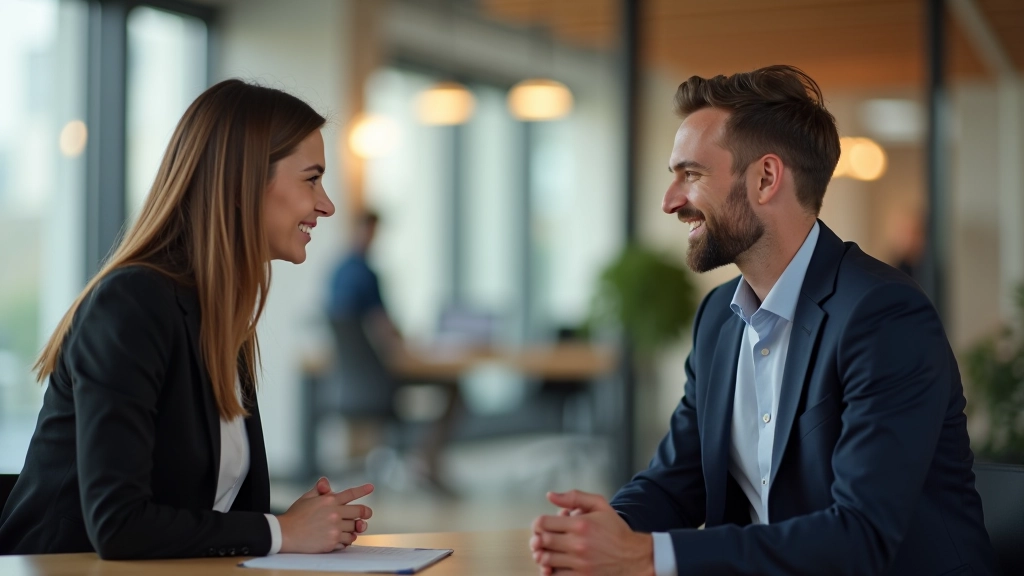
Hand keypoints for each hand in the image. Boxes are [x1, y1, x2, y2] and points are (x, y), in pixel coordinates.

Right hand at [277, 479, 373, 552]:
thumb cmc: (295, 515)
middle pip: (359, 512)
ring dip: (353, 529)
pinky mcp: (332, 542)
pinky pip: (347, 542)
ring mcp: (334, 528)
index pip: (351, 493)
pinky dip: (346, 540)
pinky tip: (341, 539)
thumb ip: (319, 490)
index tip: (371, 488)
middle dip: (365, 513)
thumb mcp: (306, 498)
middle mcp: (335, 513)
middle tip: (366, 515)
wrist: (285, 533)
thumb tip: (325, 481)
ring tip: (348, 529)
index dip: (362, 490)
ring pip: (354, 528)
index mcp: (329, 500)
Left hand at [529, 490, 653, 575]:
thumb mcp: (600, 505)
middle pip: (541, 541)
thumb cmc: (615, 530)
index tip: (542, 526)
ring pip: (545, 559)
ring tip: (547, 552)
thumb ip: (574, 497)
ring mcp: (580, 563)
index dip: (538, 524)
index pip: (543, 523)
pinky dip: (549, 572)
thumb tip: (550, 495)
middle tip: (541, 540)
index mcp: (581, 524)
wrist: (634, 556)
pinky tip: (554, 566)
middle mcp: (579, 544)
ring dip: (542, 555)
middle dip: (537, 539)